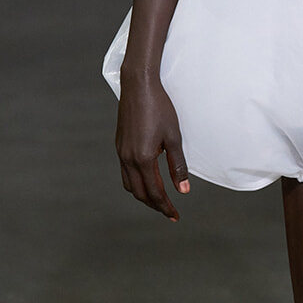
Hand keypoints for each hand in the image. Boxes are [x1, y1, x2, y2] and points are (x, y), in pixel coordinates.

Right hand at [115, 69, 189, 220]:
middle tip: (169, 212)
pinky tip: (147, 179)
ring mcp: (121, 152)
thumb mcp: (174, 137)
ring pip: (130, 185)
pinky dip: (136, 182)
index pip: (155, 192)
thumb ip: (178, 166)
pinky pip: (125, 172)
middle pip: (140, 193)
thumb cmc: (160, 108)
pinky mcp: (119, 145)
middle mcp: (128, 159)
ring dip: (144, 195)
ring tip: (159, 199)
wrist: (138, 86)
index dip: (166, 207)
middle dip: (155, 205)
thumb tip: (183, 190)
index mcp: (143, 159)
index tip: (175, 216)